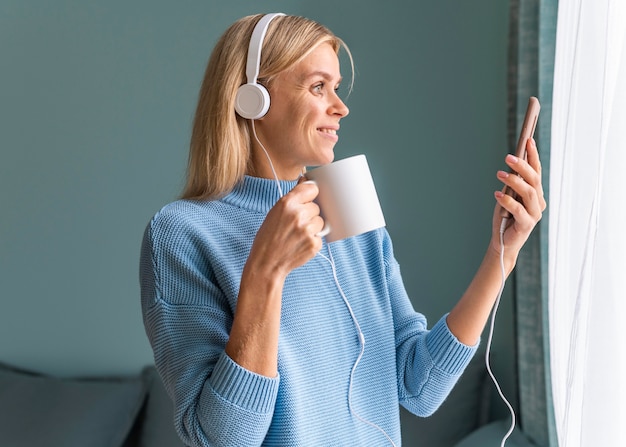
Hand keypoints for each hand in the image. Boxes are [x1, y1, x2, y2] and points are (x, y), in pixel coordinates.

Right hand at [247, 180, 324, 278]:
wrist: (266, 263)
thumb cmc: (268, 238)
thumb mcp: (274, 212)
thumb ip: (292, 198)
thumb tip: (305, 181)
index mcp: (287, 203)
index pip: (312, 188)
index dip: (310, 195)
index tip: (307, 200)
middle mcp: (298, 214)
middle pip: (316, 207)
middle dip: (309, 214)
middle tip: (296, 225)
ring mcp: (307, 230)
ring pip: (320, 221)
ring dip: (313, 227)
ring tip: (298, 235)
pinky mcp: (314, 243)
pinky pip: (321, 236)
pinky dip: (313, 240)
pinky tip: (300, 244)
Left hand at [492, 138, 546, 268]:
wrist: (502, 242)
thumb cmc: (505, 217)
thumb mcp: (508, 196)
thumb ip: (512, 183)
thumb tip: (512, 163)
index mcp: (535, 193)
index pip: (536, 171)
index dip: (533, 156)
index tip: (528, 140)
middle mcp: (538, 202)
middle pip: (534, 180)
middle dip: (522, 166)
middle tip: (508, 157)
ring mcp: (534, 214)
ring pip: (528, 192)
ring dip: (514, 181)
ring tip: (499, 174)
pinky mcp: (527, 225)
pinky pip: (519, 210)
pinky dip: (507, 201)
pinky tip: (497, 195)